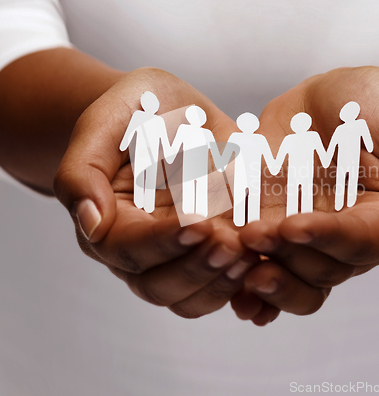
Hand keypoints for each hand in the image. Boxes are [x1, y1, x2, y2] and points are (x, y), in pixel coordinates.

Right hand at [54, 68, 256, 317]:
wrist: (172, 112)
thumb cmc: (135, 113)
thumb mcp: (105, 123)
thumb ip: (83, 171)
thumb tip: (90, 223)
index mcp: (109, 223)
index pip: (129, 248)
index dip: (163, 241)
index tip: (199, 223)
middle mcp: (141, 249)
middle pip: (159, 285)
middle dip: (197, 268)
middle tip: (231, 244)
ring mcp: (177, 255)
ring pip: (191, 297)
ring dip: (221, 282)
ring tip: (250, 254)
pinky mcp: (209, 252)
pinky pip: (222, 286)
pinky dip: (243, 285)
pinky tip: (263, 266)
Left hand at [232, 66, 378, 323]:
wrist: (331, 100)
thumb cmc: (375, 107)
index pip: (357, 242)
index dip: (325, 237)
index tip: (294, 225)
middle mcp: (341, 237)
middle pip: (318, 268)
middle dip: (284, 254)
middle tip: (252, 233)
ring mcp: (303, 235)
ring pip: (288, 275)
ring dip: (260, 276)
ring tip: (231, 261)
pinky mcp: (271, 224)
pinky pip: (259, 261)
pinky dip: (244, 279)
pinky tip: (229, 290)